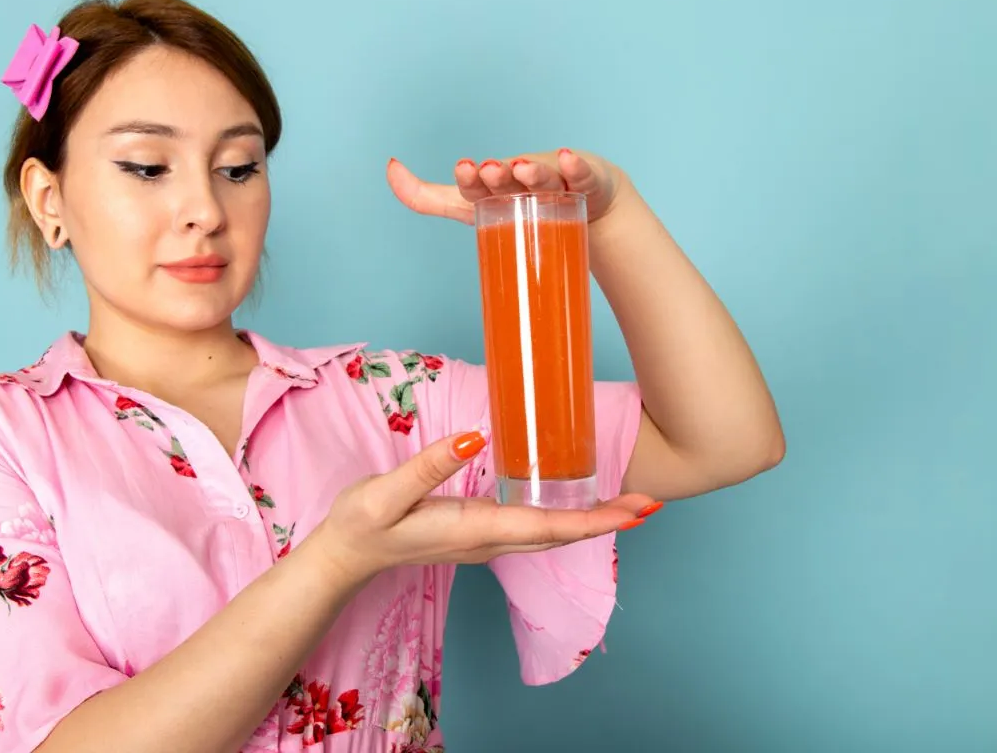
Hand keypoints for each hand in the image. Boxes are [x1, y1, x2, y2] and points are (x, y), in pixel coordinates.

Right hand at [308, 431, 659, 582]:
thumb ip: (429, 467)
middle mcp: (489, 542)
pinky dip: (565, 517)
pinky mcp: (478, 534)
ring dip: (591, 520)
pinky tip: (576, 502)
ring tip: (628, 503)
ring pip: (550, 533)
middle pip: (561, 534)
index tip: (636, 510)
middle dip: (608, 520)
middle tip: (652, 502)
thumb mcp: (385, 493)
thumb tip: (474, 438)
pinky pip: (534, 528)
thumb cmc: (362, 525)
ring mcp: (485, 542)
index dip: (596, 519)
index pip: (549, 526)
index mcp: (475, 531)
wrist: (344, 558)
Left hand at [385, 148, 631, 224]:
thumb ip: (425, 196)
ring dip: (532, 172)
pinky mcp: (585, 185)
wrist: (581, 210)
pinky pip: (582, 178)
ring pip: (544, 179)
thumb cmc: (517, 207)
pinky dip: (576, 169)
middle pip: (508, 180)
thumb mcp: (467, 208)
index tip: (463, 169)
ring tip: (522, 168)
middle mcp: (521, 182)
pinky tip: (568, 159)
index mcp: (493, 189)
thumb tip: (389, 167)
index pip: (477, 186)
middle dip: (496, 176)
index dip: (469, 179)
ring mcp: (555, 183)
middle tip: (488, 169)